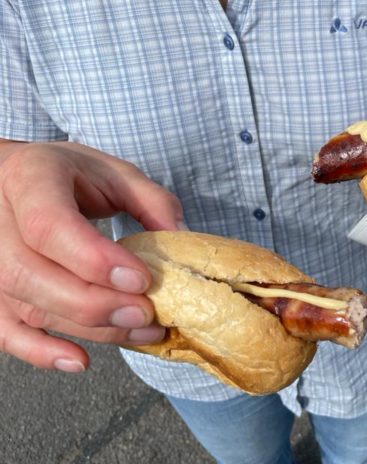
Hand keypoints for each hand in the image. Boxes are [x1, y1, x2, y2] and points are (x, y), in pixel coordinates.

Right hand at [0, 142, 183, 371]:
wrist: (17, 178)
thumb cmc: (70, 176)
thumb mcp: (116, 173)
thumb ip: (152, 203)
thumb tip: (182, 241)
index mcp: (29, 178)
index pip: (49, 225)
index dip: (93, 258)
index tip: (142, 279)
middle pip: (29, 274)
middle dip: (94, 302)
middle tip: (145, 313)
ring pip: (24, 305)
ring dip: (86, 328)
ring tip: (140, 331)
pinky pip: (3, 330)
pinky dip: (40, 351)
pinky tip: (80, 358)